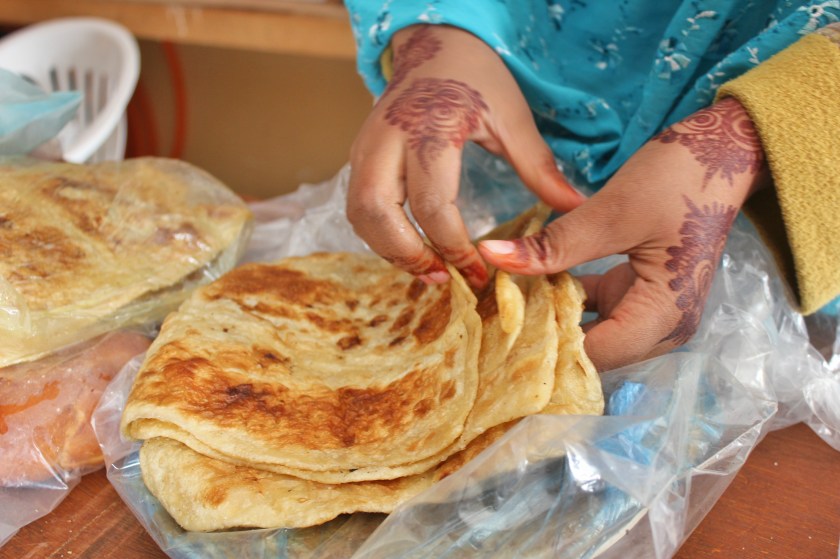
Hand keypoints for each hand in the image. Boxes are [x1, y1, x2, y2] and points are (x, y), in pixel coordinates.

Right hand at [347, 24, 583, 288]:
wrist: (435, 44)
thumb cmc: (477, 77)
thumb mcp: (513, 116)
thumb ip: (538, 166)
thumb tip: (574, 207)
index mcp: (431, 128)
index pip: (433, 204)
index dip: (453, 247)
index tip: (478, 273)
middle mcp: (389, 138)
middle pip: (377, 213)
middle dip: (407, 254)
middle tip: (441, 278)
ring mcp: (366, 145)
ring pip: (359, 213)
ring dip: (387, 249)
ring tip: (425, 269)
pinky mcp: (359, 153)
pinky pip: (357, 204)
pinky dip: (379, 234)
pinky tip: (410, 246)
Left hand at [479, 97, 768, 370]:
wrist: (721, 151)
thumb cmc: (679, 178)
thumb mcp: (610, 213)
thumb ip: (553, 245)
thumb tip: (491, 255)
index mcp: (663, 316)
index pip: (596, 354)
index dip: (547, 348)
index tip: (498, 332)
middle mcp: (661, 327)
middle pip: (594, 353)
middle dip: (545, 339)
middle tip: (494, 320)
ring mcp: (650, 311)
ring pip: (591, 333)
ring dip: (551, 320)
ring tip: (503, 308)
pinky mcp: (636, 292)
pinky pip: (594, 309)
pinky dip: (564, 300)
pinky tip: (528, 287)